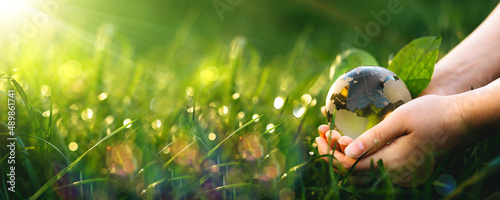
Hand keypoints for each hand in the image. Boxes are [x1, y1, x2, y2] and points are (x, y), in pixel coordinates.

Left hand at [316, 95, 467, 185]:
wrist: (462, 120)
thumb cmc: (432, 114)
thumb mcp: (400, 119)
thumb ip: (374, 138)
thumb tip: (348, 151)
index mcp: (394, 162)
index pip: (351, 166)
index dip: (331, 153)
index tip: (320, 134)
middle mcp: (397, 174)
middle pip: (354, 174)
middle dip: (333, 155)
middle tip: (321, 135)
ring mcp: (402, 175)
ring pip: (363, 175)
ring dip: (344, 158)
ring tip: (331, 137)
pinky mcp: (405, 170)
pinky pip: (375, 171)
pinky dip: (359, 160)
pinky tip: (351, 145)